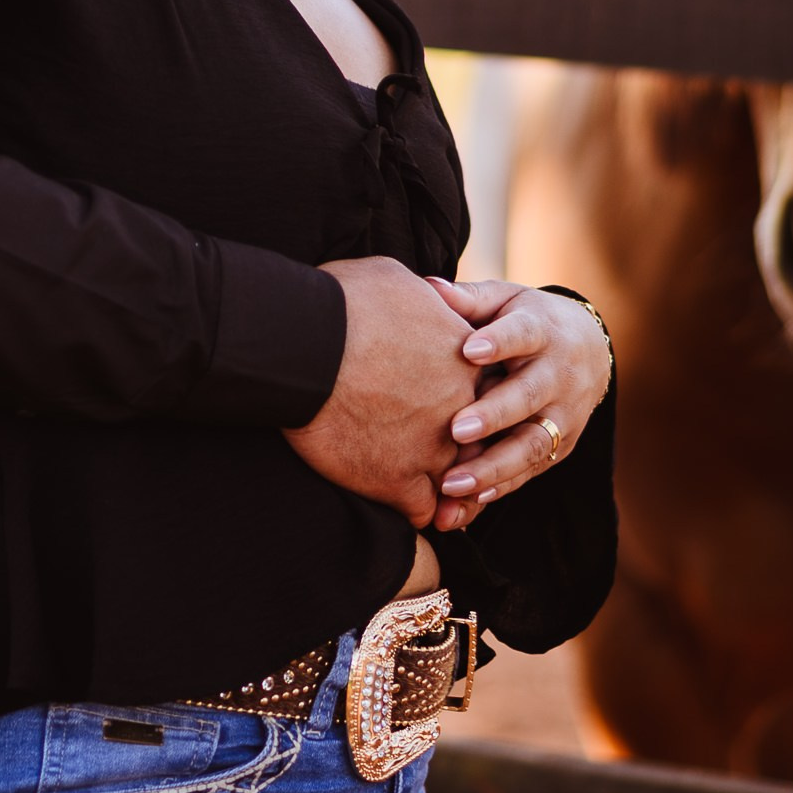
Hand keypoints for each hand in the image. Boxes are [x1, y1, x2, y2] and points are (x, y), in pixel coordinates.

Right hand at [284, 257, 479, 529]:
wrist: (307, 342)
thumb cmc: (343, 301)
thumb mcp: (396, 279)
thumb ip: (424, 297)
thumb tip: (423, 292)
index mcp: (465, 359)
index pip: (485, 389)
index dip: (466, 399)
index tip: (446, 403)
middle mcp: (461, 406)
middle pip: (478, 439)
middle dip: (463, 447)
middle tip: (444, 454)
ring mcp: (434, 448)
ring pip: (458, 483)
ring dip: (447, 488)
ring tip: (435, 494)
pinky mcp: (399, 482)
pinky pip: (424, 512)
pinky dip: (420, 513)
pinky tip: (408, 508)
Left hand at [428, 281, 611, 531]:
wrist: (589, 349)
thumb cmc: (528, 320)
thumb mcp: (506, 301)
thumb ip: (469, 300)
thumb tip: (427, 287)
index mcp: (543, 330)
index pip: (523, 334)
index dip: (500, 341)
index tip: (468, 350)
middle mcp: (559, 375)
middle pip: (529, 396)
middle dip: (494, 415)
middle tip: (456, 429)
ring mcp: (564, 415)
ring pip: (532, 444)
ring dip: (493, 467)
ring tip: (452, 483)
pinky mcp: (560, 447)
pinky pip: (531, 471)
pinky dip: (501, 487)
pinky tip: (469, 501)